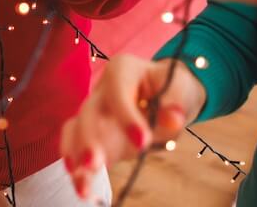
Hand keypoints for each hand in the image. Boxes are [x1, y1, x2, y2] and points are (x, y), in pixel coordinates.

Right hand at [60, 55, 204, 197]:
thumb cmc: (171, 87)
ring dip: (76, 157)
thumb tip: (173, 118)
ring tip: (82, 185)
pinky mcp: (93, 135)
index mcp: (121, 70)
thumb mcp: (180, 88)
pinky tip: (81, 187)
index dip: (127, 116)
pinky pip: (76, 146)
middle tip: (94, 164)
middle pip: (89, 111)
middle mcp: (102, 90)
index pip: (117, 92)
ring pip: (76, 129)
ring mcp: (94, 113)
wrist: (165, 94)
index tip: (143, 141)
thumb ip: (175, 101)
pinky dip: (77, 167)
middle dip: (89, 138)